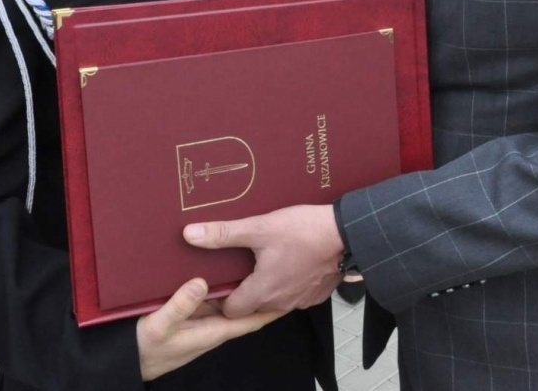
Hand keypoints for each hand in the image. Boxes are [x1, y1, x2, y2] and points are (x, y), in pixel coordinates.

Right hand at [134, 278, 284, 381]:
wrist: (127, 358)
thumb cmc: (146, 347)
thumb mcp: (160, 325)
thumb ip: (180, 305)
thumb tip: (202, 283)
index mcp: (212, 331)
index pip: (250, 319)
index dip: (270, 308)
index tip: (288, 293)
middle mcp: (211, 325)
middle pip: (243, 306)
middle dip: (260, 291)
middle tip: (278, 266)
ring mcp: (200, 319)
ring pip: (227, 300)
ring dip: (239, 285)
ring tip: (254, 259)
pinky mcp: (188, 313)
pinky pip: (209, 297)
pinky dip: (218, 284)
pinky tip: (217, 267)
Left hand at [183, 205, 343, 317]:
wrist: (347, 234)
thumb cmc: (303, 231)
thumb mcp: (259, 227)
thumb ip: (223, 234)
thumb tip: (190, 234)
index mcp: (263, 291)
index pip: (231, 310)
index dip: (223, 296)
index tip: (222, 278)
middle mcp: (281, 302)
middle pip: (253, 305)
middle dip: (245, 289)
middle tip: (242, 264)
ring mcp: (301, 300)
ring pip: (275, 299)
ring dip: (269, 285)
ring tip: (266, 260)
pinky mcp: (317, 295)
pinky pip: (295, 295)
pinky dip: (290, 283)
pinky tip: (291, 262)